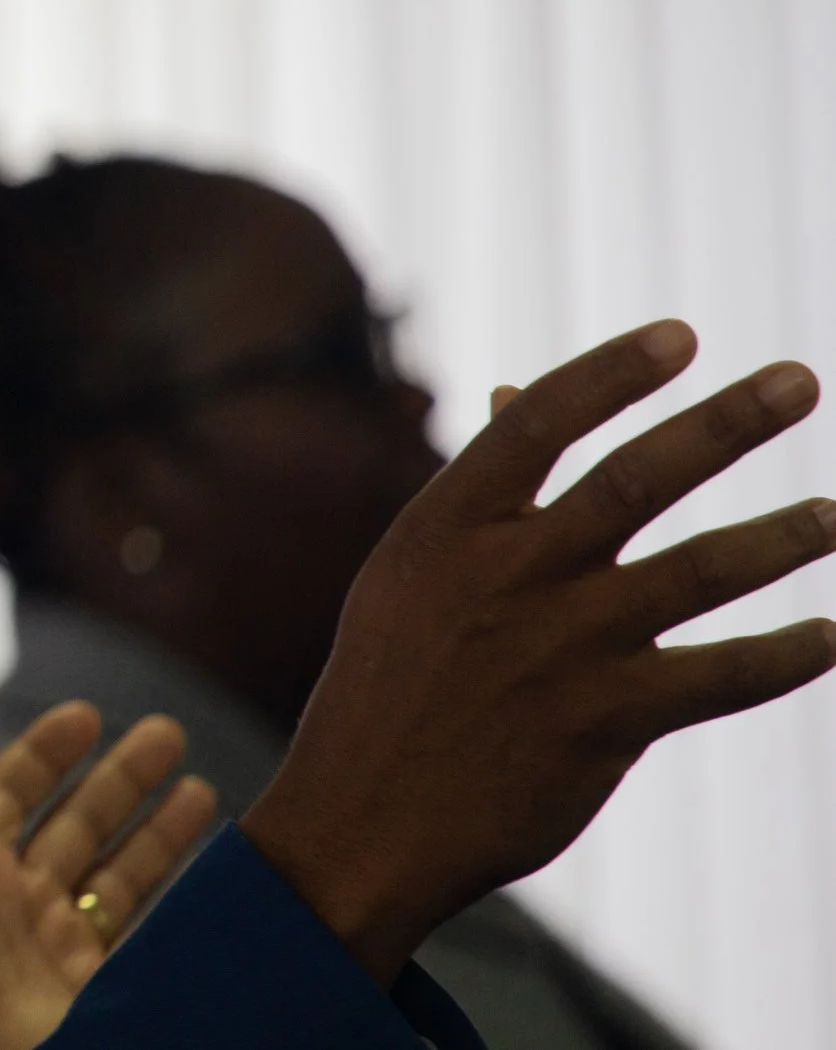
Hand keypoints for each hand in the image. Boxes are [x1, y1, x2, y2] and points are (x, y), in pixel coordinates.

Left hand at [0, 695, 216, 1049]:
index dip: (48, 751)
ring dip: (160, 830)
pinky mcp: (93, 993)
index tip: (90, 713)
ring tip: (201, 787)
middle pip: (76, 823)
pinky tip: (210, 869)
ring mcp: (55, 950)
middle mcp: (11, 902)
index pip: (11, 790)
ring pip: (118, 875)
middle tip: (171, 730)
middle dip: (122, 778)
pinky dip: (175, 901)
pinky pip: (142, 934)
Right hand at [242, 319, 835, 981]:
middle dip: (727, 424)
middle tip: (799, 381)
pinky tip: (827, 637)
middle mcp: (509, 575)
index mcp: (447, 528)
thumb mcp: (409, 573)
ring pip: (699, 572)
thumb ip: (479, 493)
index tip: (683, 336)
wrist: (365, 818)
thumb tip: (515, 394)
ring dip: (782, 538)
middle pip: (637, 480)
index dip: (612, 373)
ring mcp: (563, 648)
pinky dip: (784, 655)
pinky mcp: (607, 723)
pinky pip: (721, 677)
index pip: (540, 424)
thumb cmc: (388, 683)